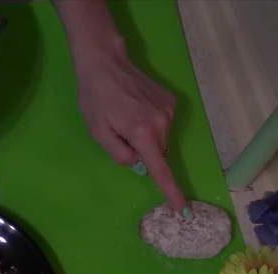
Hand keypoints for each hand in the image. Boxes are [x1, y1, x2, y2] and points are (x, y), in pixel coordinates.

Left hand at [76, 46, 186, 211]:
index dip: (170, 190)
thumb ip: (118, 153)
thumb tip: (137, 163)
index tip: (181, 208)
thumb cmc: (96, 99)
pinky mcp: (171, 100)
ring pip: (161, 140)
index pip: (160, 169)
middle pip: (158, 153)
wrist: (106, 63)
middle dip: (143, 153)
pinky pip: (162, 125)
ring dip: (146, 138)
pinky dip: (151, 125)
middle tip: (120, 133)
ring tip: (126, 117)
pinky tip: (136, 108)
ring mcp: (169, 110)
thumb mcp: (98, 132)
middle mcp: (162, 122)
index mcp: (142, 133)